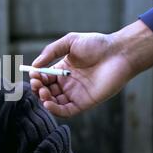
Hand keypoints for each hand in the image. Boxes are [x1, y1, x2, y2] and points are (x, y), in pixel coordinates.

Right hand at [30, 20, 152, 117]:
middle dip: (38, 89)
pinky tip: (48, 103)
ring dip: (44, 99)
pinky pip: (66, 111)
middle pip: (47, 92)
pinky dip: (55, 110)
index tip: (33, 74)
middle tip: (37, 84)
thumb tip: (34, 66)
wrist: (119, 52)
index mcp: (63, 70)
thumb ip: (51, 52)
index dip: (37, 78)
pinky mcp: (85, 103)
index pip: (44, 78)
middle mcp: (68, 84)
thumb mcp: (70, 42)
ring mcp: (76, 94)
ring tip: (43, 91)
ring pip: (54, 103)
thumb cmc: (97, 44)